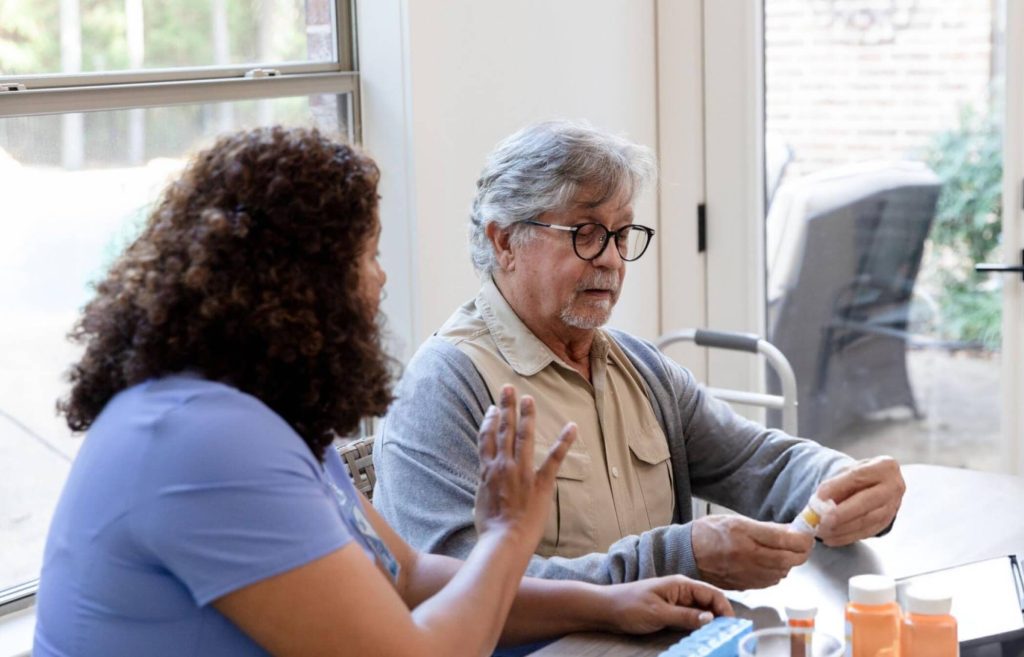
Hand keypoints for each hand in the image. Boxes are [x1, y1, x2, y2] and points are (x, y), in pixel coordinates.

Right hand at [473, 384, 576, 548]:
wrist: (503, 541)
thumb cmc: (490, 528)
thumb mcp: (481, 503)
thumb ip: (486, 488)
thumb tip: (486, 485)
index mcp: (487, 471)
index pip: (486, 438)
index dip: (489, 421)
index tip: (493, 408)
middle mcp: (502, 465)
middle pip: (503, 430)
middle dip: (506, 407)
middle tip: (508, 388)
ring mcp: (522, 472)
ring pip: (524, 436)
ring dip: (526, 416)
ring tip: (528, 398)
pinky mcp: (541, 482)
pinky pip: (554, 458)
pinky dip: (564, 442)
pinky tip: (572, 427)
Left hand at [606, 575, 733, 633]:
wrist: (607, 609)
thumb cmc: (630, 606)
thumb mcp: (659, 613)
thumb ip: (685, 616)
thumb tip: (711, 619)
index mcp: (681, 585)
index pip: (712, 593)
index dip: (725, 609)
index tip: (733, 626)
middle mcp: (682, 592)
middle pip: (710, 603)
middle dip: (721, 618)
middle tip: (729, 636)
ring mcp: (677, 602)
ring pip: (701, 613)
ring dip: (710, 624)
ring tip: (719, 639)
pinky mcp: (671, 613)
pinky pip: (690, 619)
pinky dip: (698, 628)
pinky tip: (702, 638)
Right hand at [691, 515, 812, 589]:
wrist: (687, 553)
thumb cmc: (710, 532)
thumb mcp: (737, 521)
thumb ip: (766, 528)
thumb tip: (791, 530)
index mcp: (745, 534)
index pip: (784, 539)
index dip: (802, 538)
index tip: (807, 535)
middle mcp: (747, 556)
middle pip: (788, 559)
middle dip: (801, 552)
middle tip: (803, 545)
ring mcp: (746, 573)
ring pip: (782, 572)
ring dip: (789, 563)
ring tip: (785, 552)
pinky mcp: (745, 585)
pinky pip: (770, 581)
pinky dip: (777, 573)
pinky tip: (771, 564)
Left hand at [815, 456, 904, 546]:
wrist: (876, 485)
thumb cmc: (858, 476)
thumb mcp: (846, 471)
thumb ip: (835, 483)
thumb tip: (821, 501)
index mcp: (884, 466)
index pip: (858, 476)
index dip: (837, 487)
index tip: (819, 496)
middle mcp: (893, 487)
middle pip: (866, 502)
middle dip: (841, 513)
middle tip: (822, 520)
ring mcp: (893, 507)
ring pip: (866, 521)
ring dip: (841, 528)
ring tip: (821, 530)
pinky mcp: (886, 522)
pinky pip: (866, 532)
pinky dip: (846, 536)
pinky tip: (831, 538)